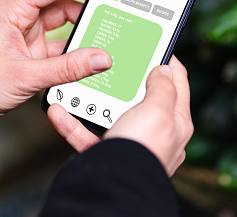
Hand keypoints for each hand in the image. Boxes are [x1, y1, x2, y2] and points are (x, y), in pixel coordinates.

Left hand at [0, 0, 127, 134]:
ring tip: (109, 22)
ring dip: (86, 15)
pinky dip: (79, 39)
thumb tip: (103, 59)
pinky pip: (62, 34)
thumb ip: (68, 68)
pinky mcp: (32, 46)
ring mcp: (28, 29)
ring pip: (64, 9)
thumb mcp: (25, 78)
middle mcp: (22, 13)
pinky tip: (93, 48)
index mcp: (14, 9)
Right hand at [47, 55, 192, 175]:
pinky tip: (58, 110)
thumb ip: (163, 87)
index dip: (167, 60)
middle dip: (126, 79)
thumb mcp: (158, 109)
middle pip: (141, 97)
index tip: (152, 46)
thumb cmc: (143, 149)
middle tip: (114, 60)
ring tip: (80, 82)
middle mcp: (155, 133)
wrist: (114, 190)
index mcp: (176, 121)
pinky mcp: (106, 156)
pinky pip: (87, 136)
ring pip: (109, 115)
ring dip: (92, 99)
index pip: (177, 82)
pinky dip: (72, 123)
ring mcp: (130, 144)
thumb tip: (165, 69)